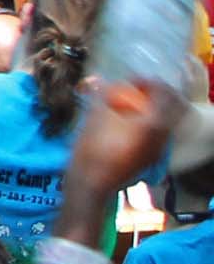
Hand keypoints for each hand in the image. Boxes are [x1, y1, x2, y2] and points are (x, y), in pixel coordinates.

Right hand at [70, 78, 184, 194]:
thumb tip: (99, 80)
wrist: (92, 183)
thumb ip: (101, 95)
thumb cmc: (92, 149)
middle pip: (170, 108)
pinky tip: (128, 123)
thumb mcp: (94, 116)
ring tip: (131, 105)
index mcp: (152, 124)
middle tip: (136, 90)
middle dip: (155, 95)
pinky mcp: (151, 158)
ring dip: (152, 109)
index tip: (131, 81)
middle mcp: (162, 137)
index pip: (163, 94)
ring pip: (166, 122)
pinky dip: (149, 123)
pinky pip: (158, 134)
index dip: (148, 82)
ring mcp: (159, 149)